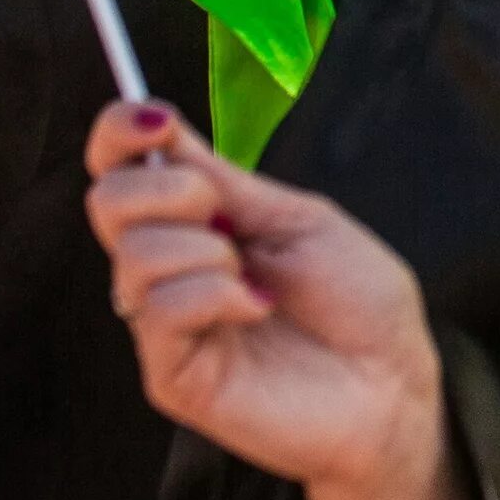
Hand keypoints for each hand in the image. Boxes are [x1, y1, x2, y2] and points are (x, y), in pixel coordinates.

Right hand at [86, 102, 442, 496]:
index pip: (120, 169)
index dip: (118, 131)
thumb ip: (226, 184)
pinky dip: (216, 294)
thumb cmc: (356, 297)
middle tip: (230, 220)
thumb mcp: (296, 216)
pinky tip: (258, 307)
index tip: (155, 120)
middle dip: (172, 190)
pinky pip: (162, 309)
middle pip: (108, 203)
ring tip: (255, 277)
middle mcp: (167, 269)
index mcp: (196, 221)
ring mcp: (164, 325)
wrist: (391, 379)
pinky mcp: (170, 376)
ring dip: (205, 250)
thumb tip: (162, 132)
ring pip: (135, 256)